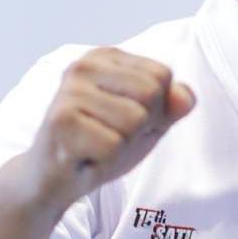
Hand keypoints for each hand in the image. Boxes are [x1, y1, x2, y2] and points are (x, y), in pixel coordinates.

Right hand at [23, 47, 194, 208]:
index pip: (162, 76)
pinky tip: (83, 157)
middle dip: (140, 127)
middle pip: (151, 94)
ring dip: (121, 145)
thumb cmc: (100, 145)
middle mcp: (84, 65)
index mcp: (105, 58)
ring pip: (134, 121)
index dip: (156, 109)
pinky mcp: (60, 121)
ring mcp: (69, 91)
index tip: (124, 121)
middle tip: (109, 136)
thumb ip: (171, 106)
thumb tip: (186, 97)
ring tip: (95, 145)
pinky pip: (113, 146)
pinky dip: (104, 160)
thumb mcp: (146, 123)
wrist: (51, 180)